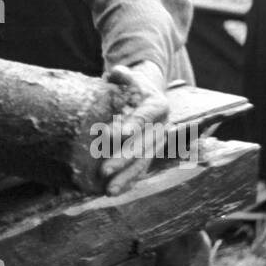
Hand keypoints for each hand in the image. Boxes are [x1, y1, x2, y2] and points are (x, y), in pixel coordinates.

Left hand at [100, 61, 169, 195]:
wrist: (146, 93)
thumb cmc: (132, 84)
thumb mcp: (129, 75)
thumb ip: (122, 74)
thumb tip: (115, 73)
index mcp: (158, 105)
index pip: (144, 116)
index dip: (131, 125)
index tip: (116, 134)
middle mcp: (161, 127)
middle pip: (142, 145)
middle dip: (123, 158)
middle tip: (104, 169)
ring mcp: (156, 143)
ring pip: (142, 163)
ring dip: (126, 177)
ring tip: (109, 190)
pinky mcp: (149, 154)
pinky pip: (140, 170)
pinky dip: (128, 181)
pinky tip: (114, 191)